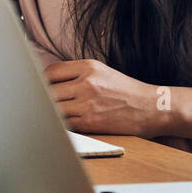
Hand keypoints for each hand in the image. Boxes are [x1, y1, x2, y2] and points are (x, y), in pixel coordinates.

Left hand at [45, 60, 163, 136]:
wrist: (152, 108)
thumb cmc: (127, 92)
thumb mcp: (103, 73)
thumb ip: (78, 75)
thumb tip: (50, 82)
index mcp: (89, 67)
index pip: (52, 71)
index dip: (42, 81)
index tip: (40, 88)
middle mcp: (86, 82)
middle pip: (48, 90)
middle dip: (44, 99)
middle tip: (40, 105)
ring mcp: (87, 102)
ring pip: (54, 108)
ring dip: (51, 114)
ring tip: (49, 116)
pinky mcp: (90, 122)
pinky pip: (65, 124)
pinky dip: (61, 125)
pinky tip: (63, 125)